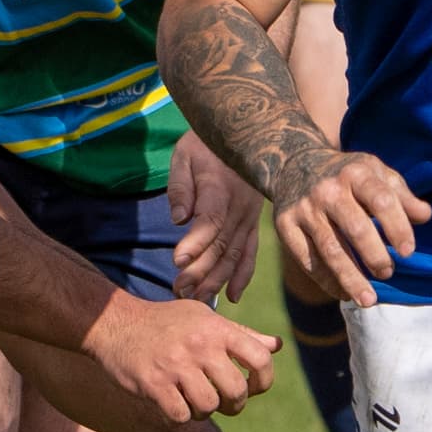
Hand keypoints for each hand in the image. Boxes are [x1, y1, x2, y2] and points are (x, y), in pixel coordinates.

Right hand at [79, 290, 276, 423]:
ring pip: (208, 407)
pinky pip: (181, 415)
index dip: (264, 381)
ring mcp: (175, 365)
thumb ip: (241, 335)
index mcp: (217, 328)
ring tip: (194, 401)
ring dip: (204, 412)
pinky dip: (180, 416)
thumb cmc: (167, 323)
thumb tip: (276, 346)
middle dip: (233, 405)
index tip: (252, 387)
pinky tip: (173, 403)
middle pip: (236, 392)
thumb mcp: (204, 318)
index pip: (261, 358)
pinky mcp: (153, 384)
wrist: (115, 323)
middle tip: (221, 402)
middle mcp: (199, 345)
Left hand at [164, 126, 259, 302]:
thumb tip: (179, 219)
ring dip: (217, 280)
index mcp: (220, 188)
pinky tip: (232, 296)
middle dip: (200, 271)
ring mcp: (249, 217)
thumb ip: (180, 187)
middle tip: (179, 290)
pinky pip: (250, 253)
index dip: (195, 242)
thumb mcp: (185, 155)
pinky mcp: (253, 224)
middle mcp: (240, 207)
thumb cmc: (205, 144)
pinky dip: (243, 276)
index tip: (178, 261)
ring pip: (235, 255)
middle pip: (221, 245)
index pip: (210, 220)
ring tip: (196, 299)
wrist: (244, 132)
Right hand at [272, 149, 429, 309]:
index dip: (397, 227)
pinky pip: (307, 259)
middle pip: (356, 228)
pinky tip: (343, 292)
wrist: (294, 163)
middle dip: (375, 256)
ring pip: (330, 249)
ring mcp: (304, 208)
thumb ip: (401, 194)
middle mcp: (328, 190)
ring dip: (351, 278)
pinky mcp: (285, 225)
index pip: (381, 200)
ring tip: (368, 300)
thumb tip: (425, 216)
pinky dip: (326, 280)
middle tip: (388, 273)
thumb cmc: (347, 175)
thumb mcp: (375, 172)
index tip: (408, 252)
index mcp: (356, 172)